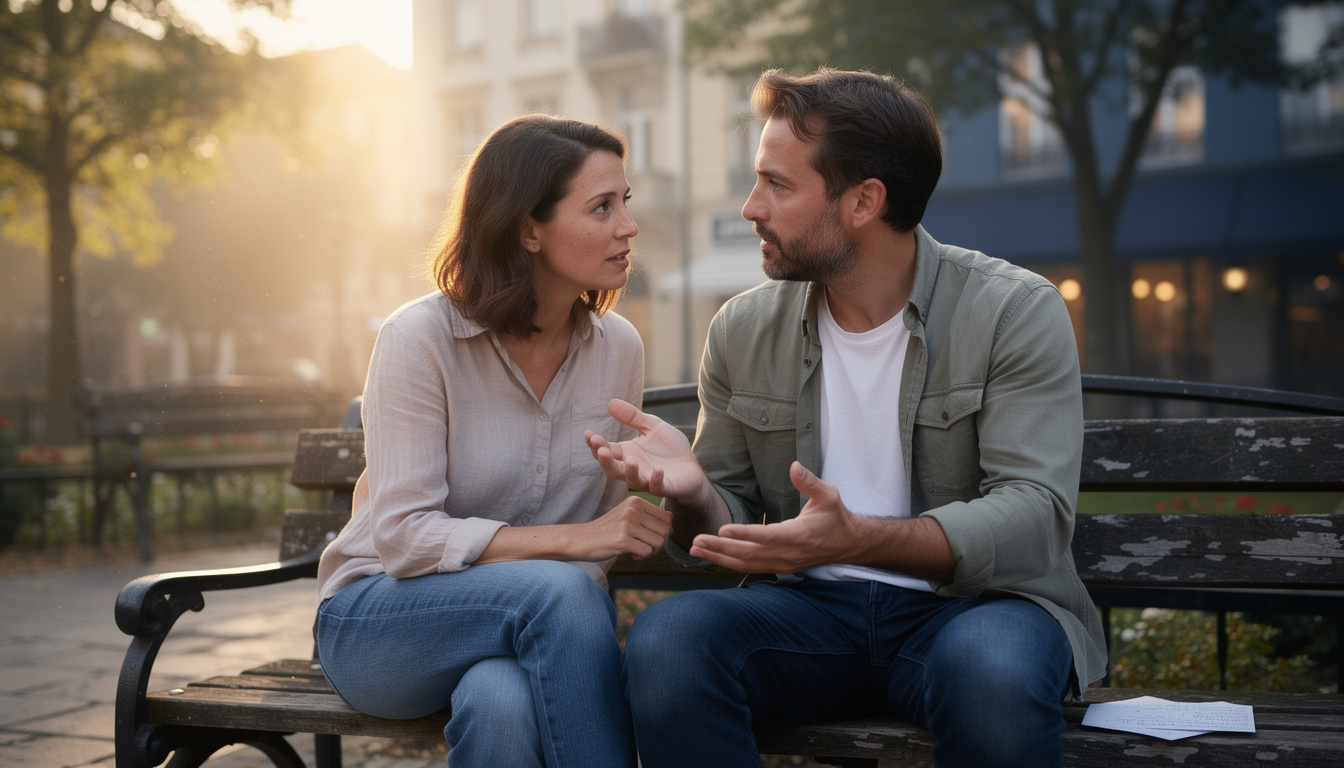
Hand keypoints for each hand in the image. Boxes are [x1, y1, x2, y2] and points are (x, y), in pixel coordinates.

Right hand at [573, 496, 672, 560]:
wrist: (581, 539)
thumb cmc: (608, 529)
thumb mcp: (628, 516)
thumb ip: (649, 516)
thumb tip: (672, 517)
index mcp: (635, 501)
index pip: (666, 518)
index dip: (664, 532)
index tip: (650, 538)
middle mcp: (632, 509)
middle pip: (665, 531)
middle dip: (659, 544)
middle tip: (644, 547)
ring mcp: (627, 524)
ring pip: (658, 543)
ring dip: (650, 552)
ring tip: (636, 550)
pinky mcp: (622, 540)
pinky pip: (647, 552)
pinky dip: (641, 557)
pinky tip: (629, 554)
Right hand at [585, 399, 706, 498]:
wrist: (692, 466)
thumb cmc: (670, 448)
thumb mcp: (652, 426)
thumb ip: (632, 417)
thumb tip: (610, 402)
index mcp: (627, 453)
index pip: (606, 449)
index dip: (595, 444)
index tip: (588, 433)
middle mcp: (633, 468)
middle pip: (612, 468)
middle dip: (604, 460)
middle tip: (601, 449)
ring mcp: (647, 479)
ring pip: (631, 480)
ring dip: (629, 471)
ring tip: (631, 459)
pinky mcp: (664, 487)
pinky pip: (656, 486)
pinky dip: (655, 480)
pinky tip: (657, 470)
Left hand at [689, 462, 860, 572]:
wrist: (849, 544)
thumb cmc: (836, 517)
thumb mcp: (829, 495)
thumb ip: (809, 482)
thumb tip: (794, 466)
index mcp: (799, 535)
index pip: (767, 536)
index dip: (744, 534)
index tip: (722, 529)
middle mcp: (788, 554)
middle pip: (749, 554)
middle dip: (721, 548)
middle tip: (697, 539)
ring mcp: (783, 564)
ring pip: (746, 564)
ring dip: (720, 557)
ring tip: (696, 549)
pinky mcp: (779, 567)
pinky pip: (750, 568)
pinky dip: (730, 563)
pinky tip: (713, 555)